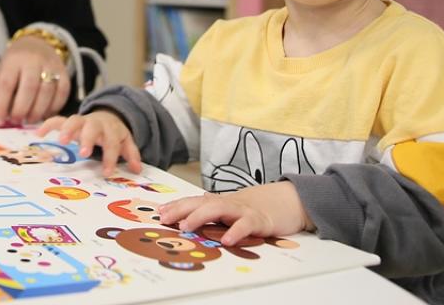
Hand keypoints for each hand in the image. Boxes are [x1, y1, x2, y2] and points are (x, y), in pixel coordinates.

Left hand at [0, 36, 68, 125]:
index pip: (6, 84)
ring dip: (38, 110)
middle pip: (29, 87)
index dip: (2, 105)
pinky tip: (45, 115)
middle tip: (16, 121)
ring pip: (47, 90)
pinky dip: (54, 106)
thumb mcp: (1, 75)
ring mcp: (51, 65)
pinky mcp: (64, 72)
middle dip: (21, 108)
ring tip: (29, 120)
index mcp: (13, 61)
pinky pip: (63, 92)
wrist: (38, 44)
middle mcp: (33, 61)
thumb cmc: (16, 65)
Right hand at [36, 109, 141, 175]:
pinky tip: (38, 134)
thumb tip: (138, 170)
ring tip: (61, 142)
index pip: (111, 142)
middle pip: (92, 128)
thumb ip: (131, 154)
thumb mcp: (126, 141)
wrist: (107, 115)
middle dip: (88, 139)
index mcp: (110, 129)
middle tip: (85, 153)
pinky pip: (57, 120)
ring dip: (67, 130)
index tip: (107, 172)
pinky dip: (48, 125)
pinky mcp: (69, 121)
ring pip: (74, 120)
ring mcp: (81, 121)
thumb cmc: (114, 134)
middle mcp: (95, 123)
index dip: (110, 157)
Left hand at [156, 182, 312, 246]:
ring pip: (218, 209)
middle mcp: (227, 203)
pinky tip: (226, 241)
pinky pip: (245, 225)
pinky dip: (235, 231)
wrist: (284, 202)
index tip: (160, 213)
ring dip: (200, 217)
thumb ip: (210, 209)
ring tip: (186, 227)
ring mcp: (242, 210)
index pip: (193, 201)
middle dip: (181, 210)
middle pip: (201, 202)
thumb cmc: (252, 208)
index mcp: (218, 202)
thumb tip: (189, 207)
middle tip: (166, 219)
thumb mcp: (228, 209)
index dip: (176, 206)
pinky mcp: (257, 220)